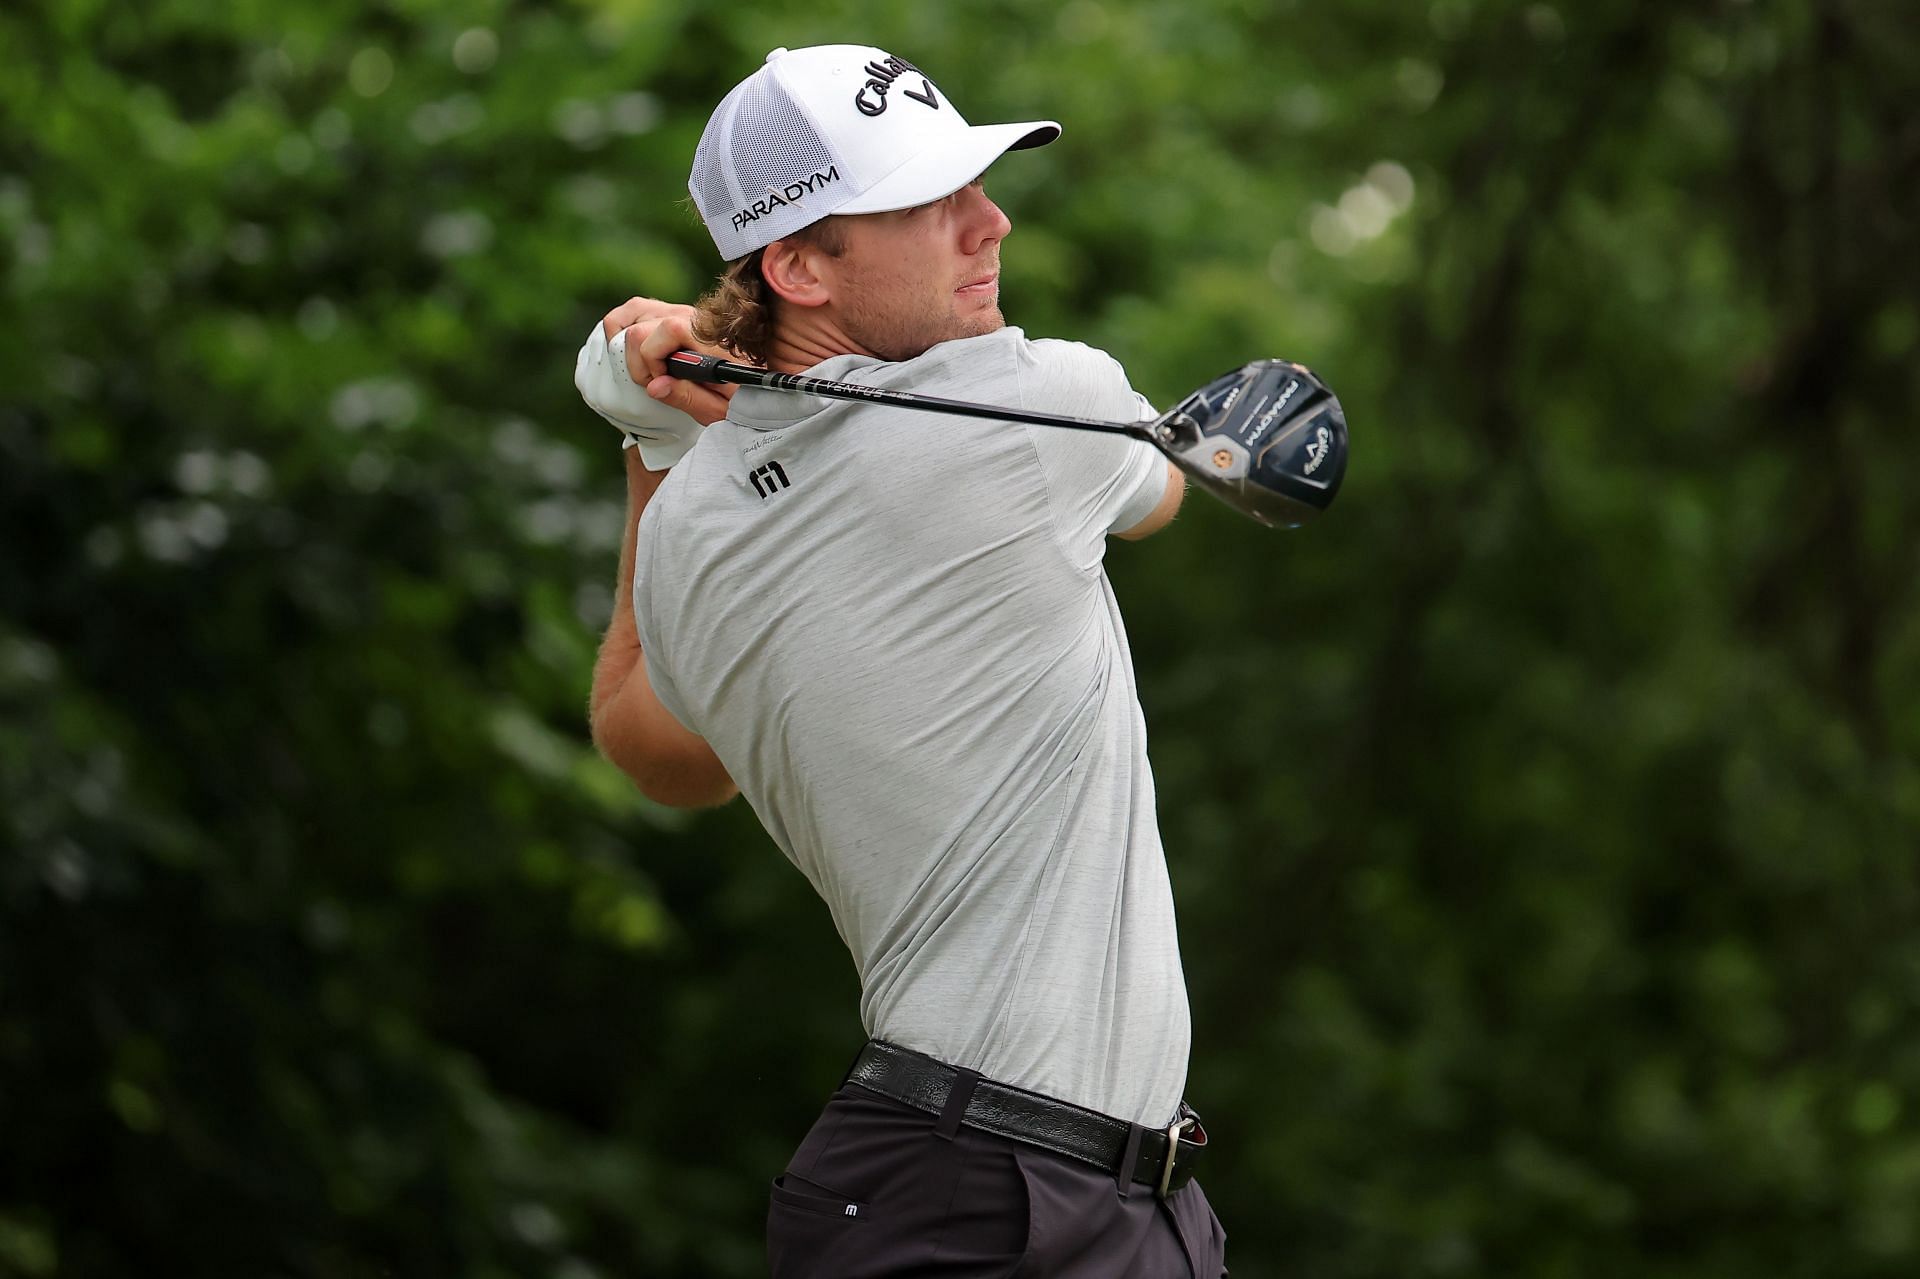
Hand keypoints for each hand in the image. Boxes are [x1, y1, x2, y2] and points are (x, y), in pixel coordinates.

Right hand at [574, 297, 735, 468]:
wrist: (756, 384)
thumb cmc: (741, 398)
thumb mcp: (720, 409)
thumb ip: (688, 397)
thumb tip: (654, 386)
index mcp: (710, 340)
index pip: (668, 330)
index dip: (653, 361)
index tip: (662, 383)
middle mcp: (694, 318)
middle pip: (641, 327)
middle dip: (638, 362)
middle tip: (656, 383)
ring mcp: (681, 311)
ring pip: (633, 313)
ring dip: (629, 344)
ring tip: (647, 367)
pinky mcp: (672, 312)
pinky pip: (636, 309)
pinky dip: (625, 327)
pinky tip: (636, 351)